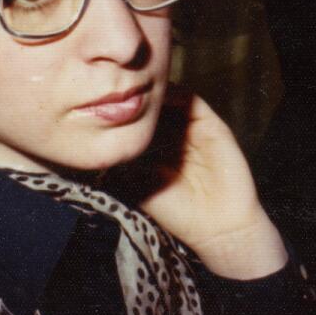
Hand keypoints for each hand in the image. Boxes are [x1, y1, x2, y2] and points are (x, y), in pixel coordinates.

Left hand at [114, 89, 285, 278]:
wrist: (217, 227)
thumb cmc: (178, 213)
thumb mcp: (140, 188)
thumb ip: (122, 166)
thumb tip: (98, 146)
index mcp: (158, 150)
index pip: (139, 122)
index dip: (123, 112)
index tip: (101, 104)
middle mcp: (176, 136)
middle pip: (154, 107)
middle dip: (137, 97)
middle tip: (115, 88)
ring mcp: (194, 130)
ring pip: (172, 100)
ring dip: (155, 92)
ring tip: (135, 87)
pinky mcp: (213, 127)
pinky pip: (194, 102)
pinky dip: (177, 94)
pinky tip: (159, 96)